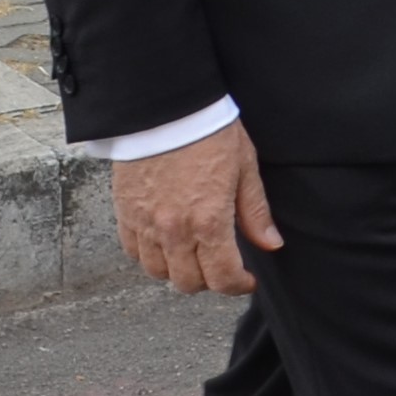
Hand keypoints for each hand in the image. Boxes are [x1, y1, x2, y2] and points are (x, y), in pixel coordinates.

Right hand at [111, 121, 279, 297]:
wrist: (165, 110)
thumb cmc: (210, 134)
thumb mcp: (245, 169)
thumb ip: (255, 212)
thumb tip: (271, 243)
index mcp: (209, 221)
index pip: (222, 277)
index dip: (237, 286)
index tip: (246, 280)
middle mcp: (174, 230)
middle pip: (188, 282)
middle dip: (209, 281)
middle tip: (222, 266)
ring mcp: (145, 224)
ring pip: (158, 272)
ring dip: (178, 271)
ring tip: (194, 255)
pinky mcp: (124, 214)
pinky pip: (133, 252)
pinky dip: (150, 256)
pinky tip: (166, 243)